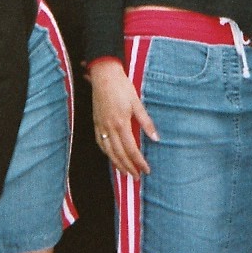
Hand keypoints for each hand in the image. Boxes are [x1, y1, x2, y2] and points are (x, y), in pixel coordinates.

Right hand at [90, 60, 156, 177]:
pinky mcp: (96, 123)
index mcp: (121, 123)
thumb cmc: (122, 87)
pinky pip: (100, 143)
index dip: (139, 162)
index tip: (146, 170)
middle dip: (128, 167)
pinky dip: (106, 153)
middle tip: (137, 177)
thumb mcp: (137, 103)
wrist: (104, 75)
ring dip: (117, 164)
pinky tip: (111, 157)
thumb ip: (146, 122)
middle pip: (119, 154)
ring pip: (108, 151)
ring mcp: (101, 126)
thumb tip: (156, 138)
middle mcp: (109, 128)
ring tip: (125, 173)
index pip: (131, 149)